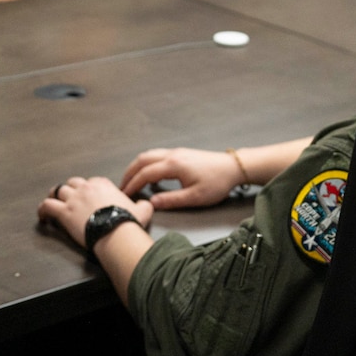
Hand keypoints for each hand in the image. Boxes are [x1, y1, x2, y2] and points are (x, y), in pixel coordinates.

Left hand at [39, 175, 152, 246]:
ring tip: (53, 203)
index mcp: (103, 184)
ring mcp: (73, 199)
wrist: (117, 232)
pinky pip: (47, 206)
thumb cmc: (128, 222)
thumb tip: (146, 205)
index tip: (88, 197)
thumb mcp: (143, 210)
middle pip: (73, 183)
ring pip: (58, 191)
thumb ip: (143, 205)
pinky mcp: (64, 213)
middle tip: (69, 198)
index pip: (91, 182)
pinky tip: (42, 216)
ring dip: (55, 196)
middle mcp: (86, 188)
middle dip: (70, 190)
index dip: (88, 189)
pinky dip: (42, 210)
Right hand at [120, 147, 240, 208]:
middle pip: (142, 160)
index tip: (124, 194)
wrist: (233, 168)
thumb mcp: (195, 197)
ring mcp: (176, 152)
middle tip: (122, 187)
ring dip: (137, 167)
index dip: (132, 184)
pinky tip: (150, 175)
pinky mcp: (181, 154)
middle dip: (129, 173)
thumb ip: (171, 200)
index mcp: (173, 165)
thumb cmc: (217, 183)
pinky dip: (147, 164)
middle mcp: (172, 155)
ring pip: (149, 155)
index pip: (145, 173)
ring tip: (132, 180)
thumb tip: (151, 203)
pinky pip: (157, 155)